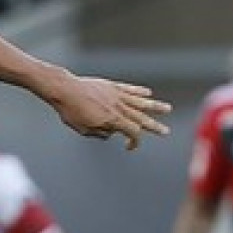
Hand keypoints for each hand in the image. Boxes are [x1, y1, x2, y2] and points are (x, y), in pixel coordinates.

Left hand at [49, 75, 171, 150]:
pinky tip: (148, 93)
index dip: (134, 142)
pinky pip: (130, 89)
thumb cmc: (71, 111)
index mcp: (113, 120)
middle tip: (166, 132)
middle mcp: (119, 107)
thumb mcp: (84, 130)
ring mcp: (117, 95)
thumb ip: (100, 133)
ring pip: (141, 101)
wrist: (65, 90)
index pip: (132, 132)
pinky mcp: (112, 86)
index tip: (129, 147)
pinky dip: (140, 91)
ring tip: (167, 109)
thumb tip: (110, 133)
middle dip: (154, 126)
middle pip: (142, 118)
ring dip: (155, 106)